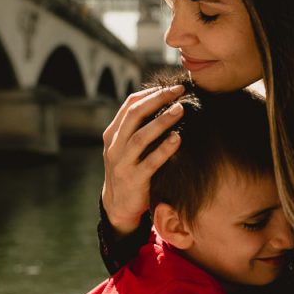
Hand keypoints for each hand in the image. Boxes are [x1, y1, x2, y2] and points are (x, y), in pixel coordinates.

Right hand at [102, 84, 184, 233]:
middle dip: (157, 100)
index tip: (170, 88)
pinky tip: (178, 138)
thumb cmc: (128, 170)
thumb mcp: (125, 147)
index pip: (129, 106)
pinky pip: (150, 162)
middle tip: (178, 92)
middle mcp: (114, 146)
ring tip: (180, 110)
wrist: (118, 206)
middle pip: (134, 116)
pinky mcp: (134, 180)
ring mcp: (122, 163)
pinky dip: (164, 149)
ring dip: (161, 122)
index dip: (150, 94)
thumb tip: (163, 103)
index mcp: (113, 134)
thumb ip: (137, 128)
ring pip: (140, 137)